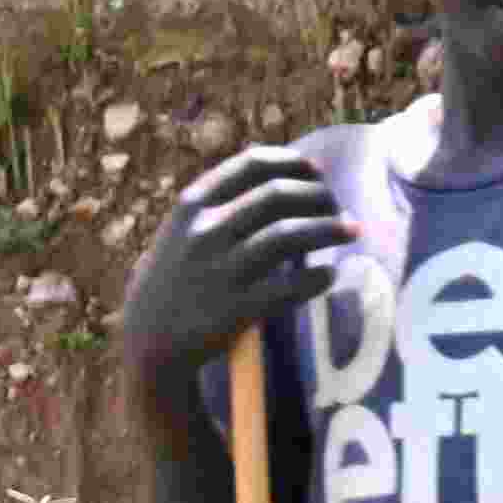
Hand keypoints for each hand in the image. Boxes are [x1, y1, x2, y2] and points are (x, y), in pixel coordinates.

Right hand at [117, 143, 347, 445]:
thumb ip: (218, 205)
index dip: (292, 164)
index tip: (317, 171)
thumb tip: (282, 180)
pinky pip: (291, 287)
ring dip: (329, 228)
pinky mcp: (237, 308)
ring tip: (352, 230)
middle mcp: (205, 230)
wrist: (150, 339)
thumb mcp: (182, 231)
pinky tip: (330, 275)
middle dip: (319, 195)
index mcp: (193, 204)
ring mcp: (221, 269)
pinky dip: (319, 277)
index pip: (251, 165)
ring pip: (290, 235)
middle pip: (278, 195)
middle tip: (339, 206)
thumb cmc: (176, 280)